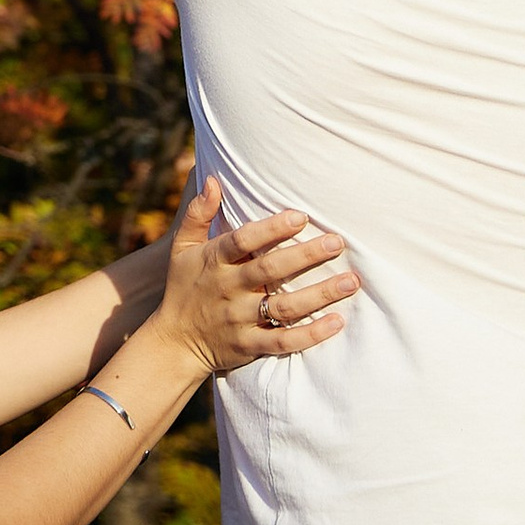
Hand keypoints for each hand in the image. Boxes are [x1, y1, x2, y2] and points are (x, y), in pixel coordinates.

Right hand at [152, 176, 356, 374]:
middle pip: (270, 270)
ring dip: (320, 294)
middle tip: (337, 242)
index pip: (243, 240)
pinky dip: (311, 334)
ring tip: (350, 281)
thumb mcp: (182, 247)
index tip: (301, 216)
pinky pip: (284, 341)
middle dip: (306, 255)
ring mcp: (240, 319)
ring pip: (284, 307)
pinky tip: (337, 322)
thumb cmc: (184, 286)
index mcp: (214, 261)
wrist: (174, 341)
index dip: (272, 228)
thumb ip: (198, 213)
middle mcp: (229, 289)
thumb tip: (212, 179)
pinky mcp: (250, 345)